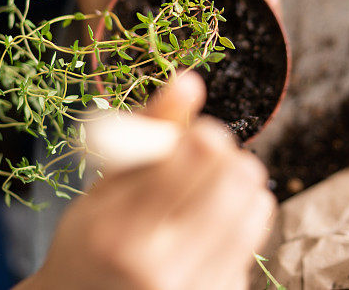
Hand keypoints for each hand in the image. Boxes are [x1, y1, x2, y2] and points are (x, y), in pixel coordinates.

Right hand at [16, 73, 275, 289]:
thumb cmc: (89, 245)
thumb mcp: (102, 187)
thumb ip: (148, 132)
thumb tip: (190, 80)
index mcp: (121, 231)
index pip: (201, 153)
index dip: (203, 134)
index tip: (188, 141)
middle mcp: (164, 268)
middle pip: (241, 177)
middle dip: (227, 158)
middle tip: (201, 167)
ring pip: (259, 207)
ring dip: (239, 188)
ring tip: (205, 196)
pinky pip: (256, 238)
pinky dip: (238, 222)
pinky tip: (206, 233)